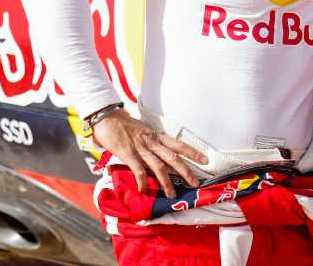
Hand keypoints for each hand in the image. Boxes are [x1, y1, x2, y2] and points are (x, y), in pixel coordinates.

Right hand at [92, 109, 206, 196]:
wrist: (107, 118)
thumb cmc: (124, 126)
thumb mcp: (143, 132)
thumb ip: (151, 142)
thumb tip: (158, 154)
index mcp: (157, 136)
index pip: (179, 145)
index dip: (193, 152)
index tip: (205, 160)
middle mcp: (152, 142)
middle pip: (173, 158)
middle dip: (186, 171)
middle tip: (195, 183)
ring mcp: (141, 149)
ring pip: (159, 166)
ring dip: (167, 182)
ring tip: (172, 194)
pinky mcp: (128, 154)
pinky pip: (138, 170)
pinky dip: (143, 182)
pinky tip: (145, 191)